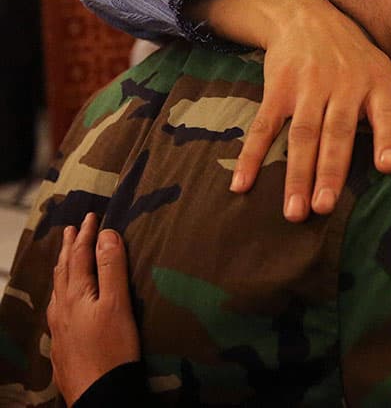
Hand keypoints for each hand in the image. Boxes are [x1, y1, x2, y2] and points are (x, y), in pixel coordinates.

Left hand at [47, 213, 139, 406]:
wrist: (99, 392)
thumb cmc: (114, 348)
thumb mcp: (118, 304)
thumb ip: (112, 268)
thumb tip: (106, 234)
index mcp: (76, 294)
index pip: (79, 256)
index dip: (86, 235)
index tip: (91, 216)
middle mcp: (63, 307)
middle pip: (64, 270)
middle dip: (69, 247)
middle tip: (72, 229)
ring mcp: (60, 327)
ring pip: (57, 289)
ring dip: (62, 268)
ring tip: (64, 257)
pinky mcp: (62, 343)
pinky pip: (56, 307)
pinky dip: (60, 292)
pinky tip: (63, 301)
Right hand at [190, 0, 390, 220]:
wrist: (305, 16)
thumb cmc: (356, 54)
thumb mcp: (389, 71)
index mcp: (377, 84)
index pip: (386, 113)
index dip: (388, 138)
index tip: (390, 166)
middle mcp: (344, 85)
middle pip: (336, 132)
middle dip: (331, 171)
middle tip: (325, 207)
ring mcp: (308, 87)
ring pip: (302, 134)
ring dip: (296, 174)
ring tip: (294, 210)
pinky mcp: (277, 88)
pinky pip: (263, 125)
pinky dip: (251, 156)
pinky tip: (242, 185)